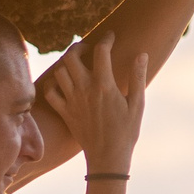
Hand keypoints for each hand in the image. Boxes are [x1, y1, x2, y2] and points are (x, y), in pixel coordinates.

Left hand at [38, 36, 147, 175]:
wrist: (108, 158)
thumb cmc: (126, 132)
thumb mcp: (138, 105)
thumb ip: (138, 77)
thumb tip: (142, 54)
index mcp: (104, 85)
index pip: (101, 51)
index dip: (106, 39)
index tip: (110, 36)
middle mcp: (84, 89)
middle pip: (72, 56)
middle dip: (79, 46)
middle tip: (88, 48)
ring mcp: (72, 101)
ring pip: (60, 71)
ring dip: (67, 63)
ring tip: (77, 63)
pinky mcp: (65, 112)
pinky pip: (50, 92)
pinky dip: (54, 84)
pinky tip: (63, 83)